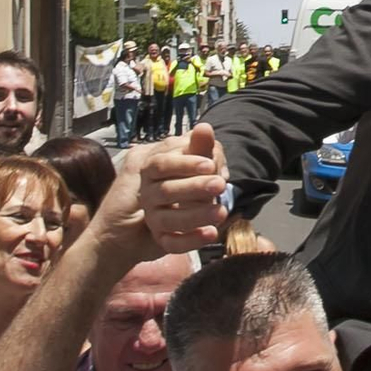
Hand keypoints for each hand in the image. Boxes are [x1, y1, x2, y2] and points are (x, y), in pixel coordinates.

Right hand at [132, 123, 228, 252]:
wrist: (176, 207)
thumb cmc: (187, 177)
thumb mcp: (195, 161)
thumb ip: (200, 147)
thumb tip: (204, 127)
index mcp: (152, 170)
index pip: (161, 164)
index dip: (185, 164)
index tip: (210, 164)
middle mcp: (148, 194)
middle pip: (165, 191)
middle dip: (194, 188)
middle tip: (220, 185)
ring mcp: (153, 218)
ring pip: (168, 219)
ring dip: (195, 215)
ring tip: (222, 212)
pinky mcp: (162, 239)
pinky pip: (172, 243)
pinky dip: (191, 240)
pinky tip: (212, 234)